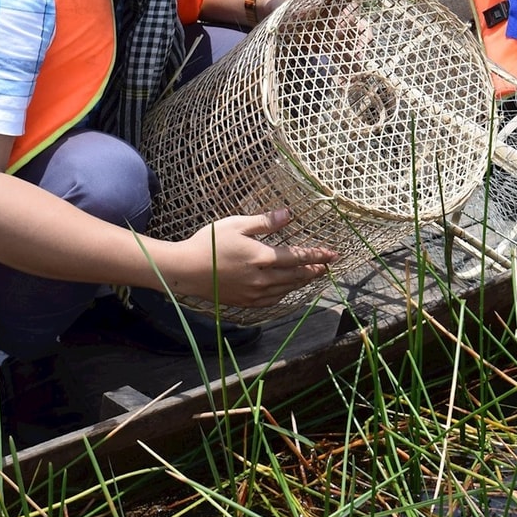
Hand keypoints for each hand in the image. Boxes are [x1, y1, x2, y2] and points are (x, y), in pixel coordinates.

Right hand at [166, 207, 337, 308]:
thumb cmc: (208, 243)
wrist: (184, 270)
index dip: (317, 255)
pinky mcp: (244, 302)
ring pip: (286, 290)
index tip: (333, 254)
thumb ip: (265, 222)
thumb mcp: (236, 225)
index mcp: (261, 258)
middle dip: (315, 269)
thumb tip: (289, 214)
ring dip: (302, 282)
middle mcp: (261, 279)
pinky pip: (272, 300)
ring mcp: (253, 293)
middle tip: (328, 265)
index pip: (297, 257)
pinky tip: (288, 290)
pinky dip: (285, 294)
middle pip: (296, 276)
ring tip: (313, 275)